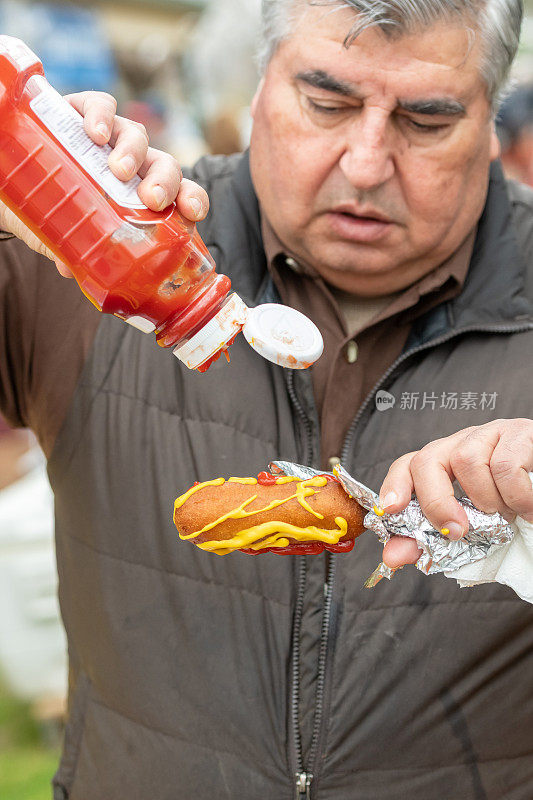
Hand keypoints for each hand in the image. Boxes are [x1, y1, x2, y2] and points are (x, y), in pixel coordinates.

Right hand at [0, 90, 208, 276]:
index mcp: (143, 195)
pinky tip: (95, 133)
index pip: (180, 195)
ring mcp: (111, 137)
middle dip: (164, 181)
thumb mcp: (67, 233)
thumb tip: (70, 270)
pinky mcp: (82, 111)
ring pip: (137, 135)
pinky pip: (101, 105)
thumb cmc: (54, 206)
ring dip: (133, 151)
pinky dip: (101, 115)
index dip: (192, 200)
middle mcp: (134, 164)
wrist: (16, 172)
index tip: (192, 212)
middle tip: (151, 199)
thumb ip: (74, 250)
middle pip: (164, 165)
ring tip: (118, 170)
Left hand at [378, 419, 532, 569]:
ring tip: (508, 515)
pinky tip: (529, 508)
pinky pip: (506, 466)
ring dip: (488, 501)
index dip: (394, 485)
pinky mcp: (520, 433)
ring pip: (468, 462)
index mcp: (448, 462)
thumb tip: (393, 556)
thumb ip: (433, 539)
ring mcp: (492, 433)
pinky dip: (518, 497)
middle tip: (457, 531)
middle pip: (428, 459)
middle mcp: (465, 443)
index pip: (409, 464)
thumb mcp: (475, 527)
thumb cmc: (517, 506)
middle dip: (436, 502)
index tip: (390, 510)